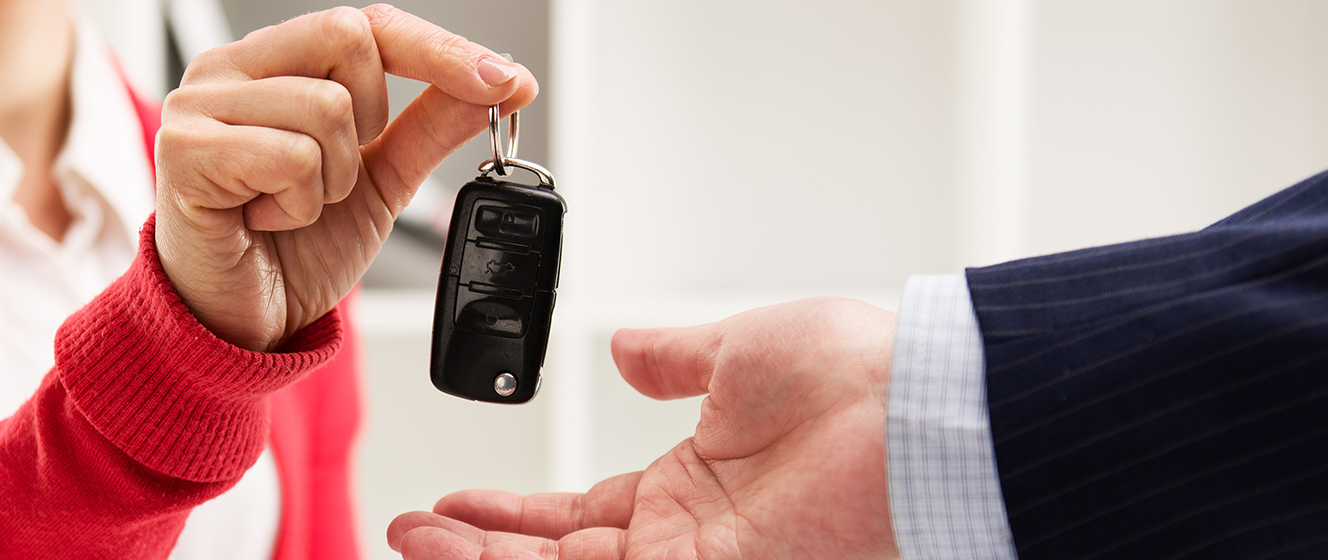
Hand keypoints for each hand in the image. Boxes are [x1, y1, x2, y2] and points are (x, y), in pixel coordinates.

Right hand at [154, 5, 536, 350]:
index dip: (440, 50)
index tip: (507, 82)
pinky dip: (299, 203)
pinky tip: (266, 219)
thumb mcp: (381, 182)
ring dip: (332, 180)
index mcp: (272, 64)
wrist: (237, 324)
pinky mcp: (183, 149)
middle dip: (369, 123)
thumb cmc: (290, 250)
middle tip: (336, 177)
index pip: (368, 25)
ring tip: (292, 208)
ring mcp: (199, 104)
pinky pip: (290, 155)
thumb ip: (431, 126)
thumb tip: (502, 84)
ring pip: (325, 107)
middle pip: (349, 38)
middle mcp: (229, 70)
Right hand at [389, 298, 899, 558]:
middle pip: (555, 557)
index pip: (577, 514)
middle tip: (409, 528)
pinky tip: (467, 553)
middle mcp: (688, 539)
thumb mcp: (741, 351)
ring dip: (480, 559)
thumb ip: (673, 358)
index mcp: (694, 487)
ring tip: (409, 539)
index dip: (509, 509)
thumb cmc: (858, 381)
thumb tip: (629, 349)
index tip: (452, 499)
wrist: (918, 416)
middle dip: (476, 544)